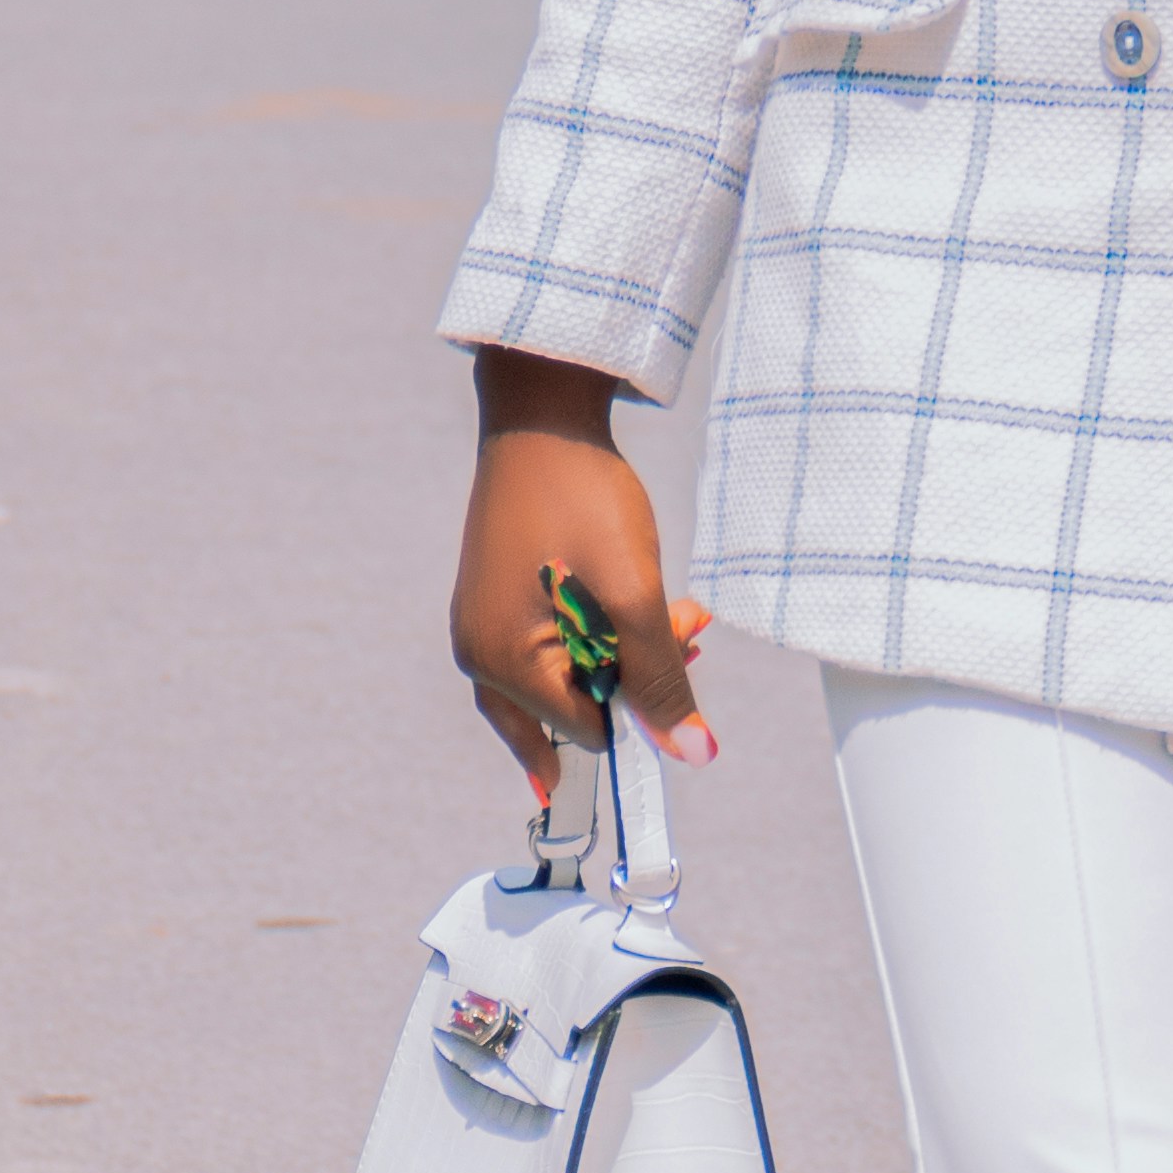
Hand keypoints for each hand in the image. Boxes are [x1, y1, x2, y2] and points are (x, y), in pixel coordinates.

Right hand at [449, 351, 714, 797]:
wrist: (542, 417)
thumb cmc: (583, 498)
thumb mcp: (633, 593)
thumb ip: (660, 678)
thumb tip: (693, 755)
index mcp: (501, 663)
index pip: (586, 731)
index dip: (641, 703)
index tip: (683, 643)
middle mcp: (478, 656)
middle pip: (572, 711)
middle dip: (636, 678)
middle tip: (687, 624)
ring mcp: (481, 629)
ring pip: (566, 679)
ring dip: (626, 655)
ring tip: (675, 613)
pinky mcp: (494, 603)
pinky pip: (549, 648)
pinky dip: (599, 636)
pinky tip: (633, 605)